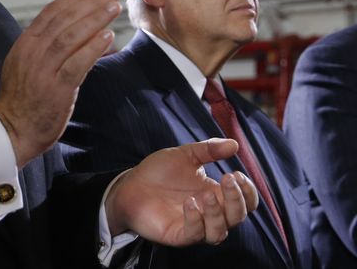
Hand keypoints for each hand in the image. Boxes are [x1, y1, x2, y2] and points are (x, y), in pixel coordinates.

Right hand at [0, 0, 120, 166]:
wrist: (12, 130)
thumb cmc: (22, 99)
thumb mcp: (26, 63)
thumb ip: (46, 46)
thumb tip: (75, 28)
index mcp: (25, 43)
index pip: (51, 12)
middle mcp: (32, 53)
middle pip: (63, 19)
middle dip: (90, 4)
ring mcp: (44, 71)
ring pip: (70, 37)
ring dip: (94, 19)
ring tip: (113, 9)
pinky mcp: (56, 89)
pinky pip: (77, 64)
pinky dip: (93, 48)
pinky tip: (108, 36)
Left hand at [105, 138, 258, 245]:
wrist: (130, 185)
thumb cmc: (159, 172)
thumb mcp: (185, 155)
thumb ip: (209, 150)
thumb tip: (234, 144)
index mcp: (215, 194)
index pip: (245, 202)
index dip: (247, 192)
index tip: (237, 175)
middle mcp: (209, 213)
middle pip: (237, 217)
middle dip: (237, 199)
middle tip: (227, 179)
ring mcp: (195, 225)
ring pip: (220, 232)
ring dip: (218, 214)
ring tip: (206, 195)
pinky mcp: (178, 234)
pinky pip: (194, 234)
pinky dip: (196, 220)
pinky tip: (190, 203)